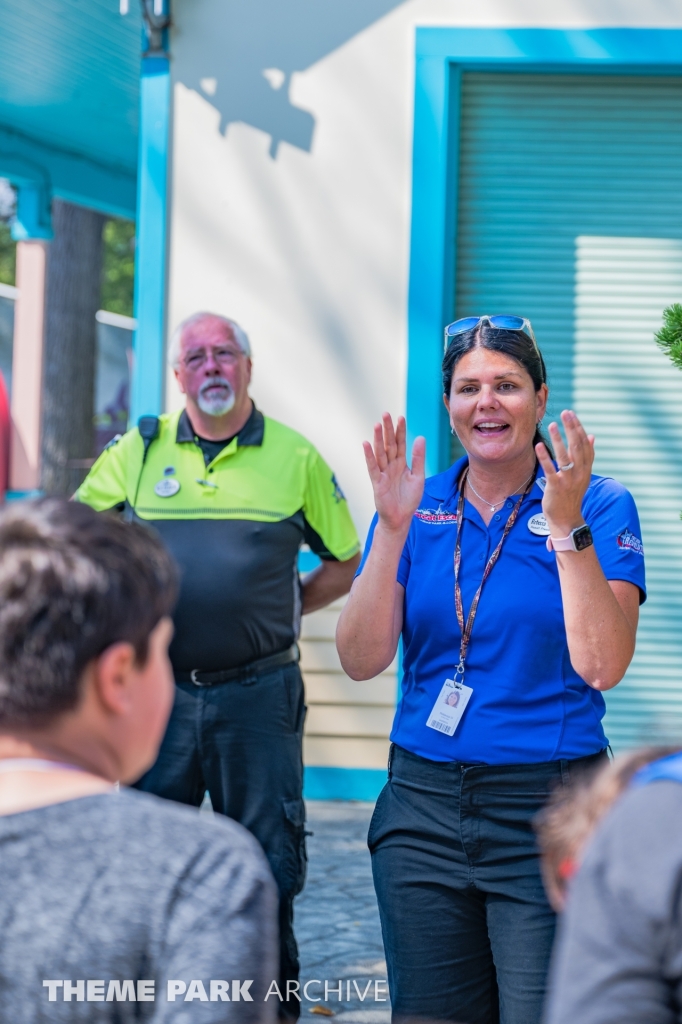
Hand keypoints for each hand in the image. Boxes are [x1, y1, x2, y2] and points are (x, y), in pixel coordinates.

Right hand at [363, 414, 425, 534]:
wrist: (401, 518)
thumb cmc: (409, 499)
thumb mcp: (418, 477)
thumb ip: (419, 458)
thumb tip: (421, 438)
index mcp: (401, 463)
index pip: (400, 444)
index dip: (400, 431)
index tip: (401, 417)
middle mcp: (391, 465)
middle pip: (388, 444)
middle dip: (388, 429)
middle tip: (386, 414)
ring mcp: (383, 473)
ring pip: (380, 453)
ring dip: (378, 439)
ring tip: (377, 425)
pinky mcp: (377, 482)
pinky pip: (372, 467)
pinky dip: (369, 456)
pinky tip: (366, 444)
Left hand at [536, 410, 594, 535]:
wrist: (566, 518)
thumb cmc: (572, 495)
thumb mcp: (582, 475)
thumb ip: (587, 456)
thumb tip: (592, 436)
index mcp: (586, 469)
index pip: (584, 444)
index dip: (578, 428)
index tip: (572, 415)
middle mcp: (580, 473)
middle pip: (577, 447)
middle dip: (571, 429)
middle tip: (566, 413)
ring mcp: (568, 480)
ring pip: (565, 456)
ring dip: (558, 439)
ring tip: (552, 425)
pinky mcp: (556, 487)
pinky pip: (550, 469)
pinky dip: (545, 457)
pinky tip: (539, 446)